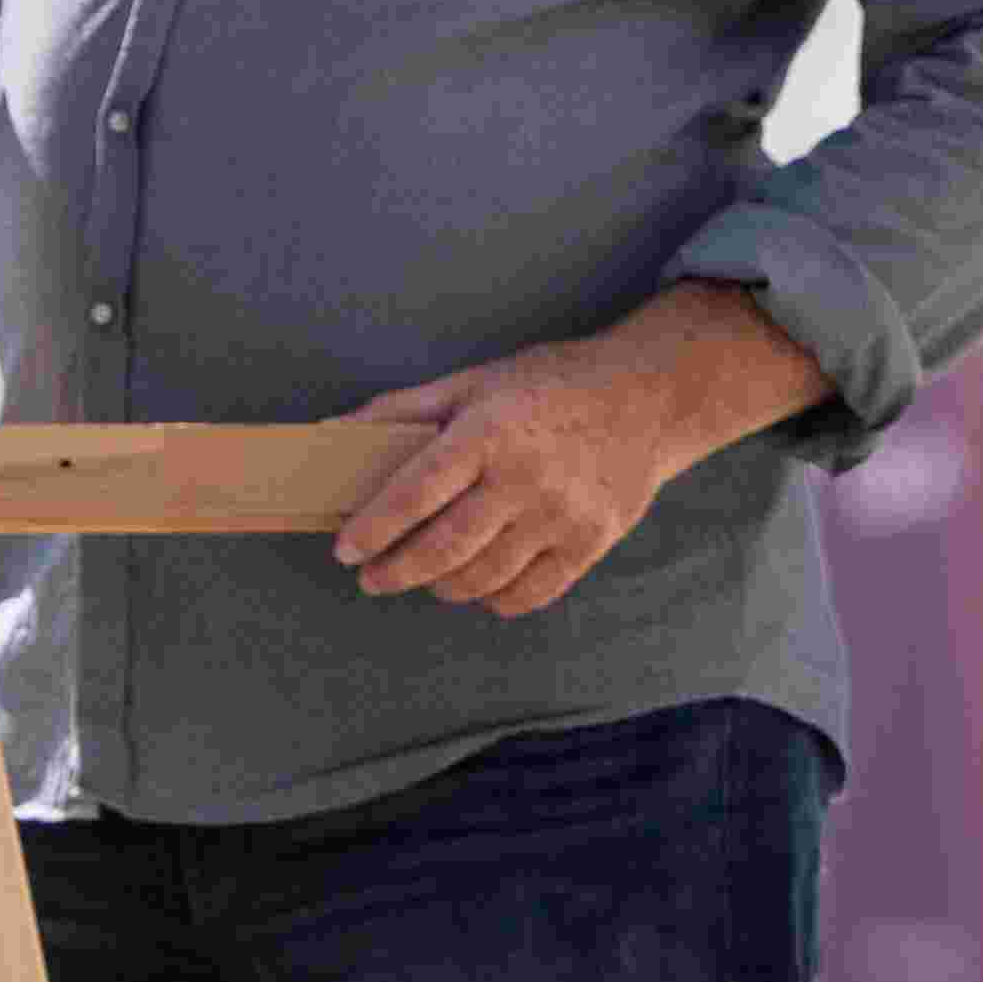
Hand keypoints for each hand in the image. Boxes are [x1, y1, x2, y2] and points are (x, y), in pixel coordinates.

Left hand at [329, 288, 823, 615]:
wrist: (646, 398)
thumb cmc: (547, 385)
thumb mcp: (474, 381)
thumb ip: (405, 408)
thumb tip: (336, 431)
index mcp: (487, 434)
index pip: (416, 492)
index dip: (375, 527)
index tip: (345, 551)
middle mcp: (525, 480)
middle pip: (446, 547)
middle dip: (397, 571)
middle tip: (371, 579)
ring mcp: (562, 516)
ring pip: (485, 577)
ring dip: (441, 587)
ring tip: (422, 579)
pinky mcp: (592, 543)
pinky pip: (532, 592)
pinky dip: (495, 599)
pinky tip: (476, 588)